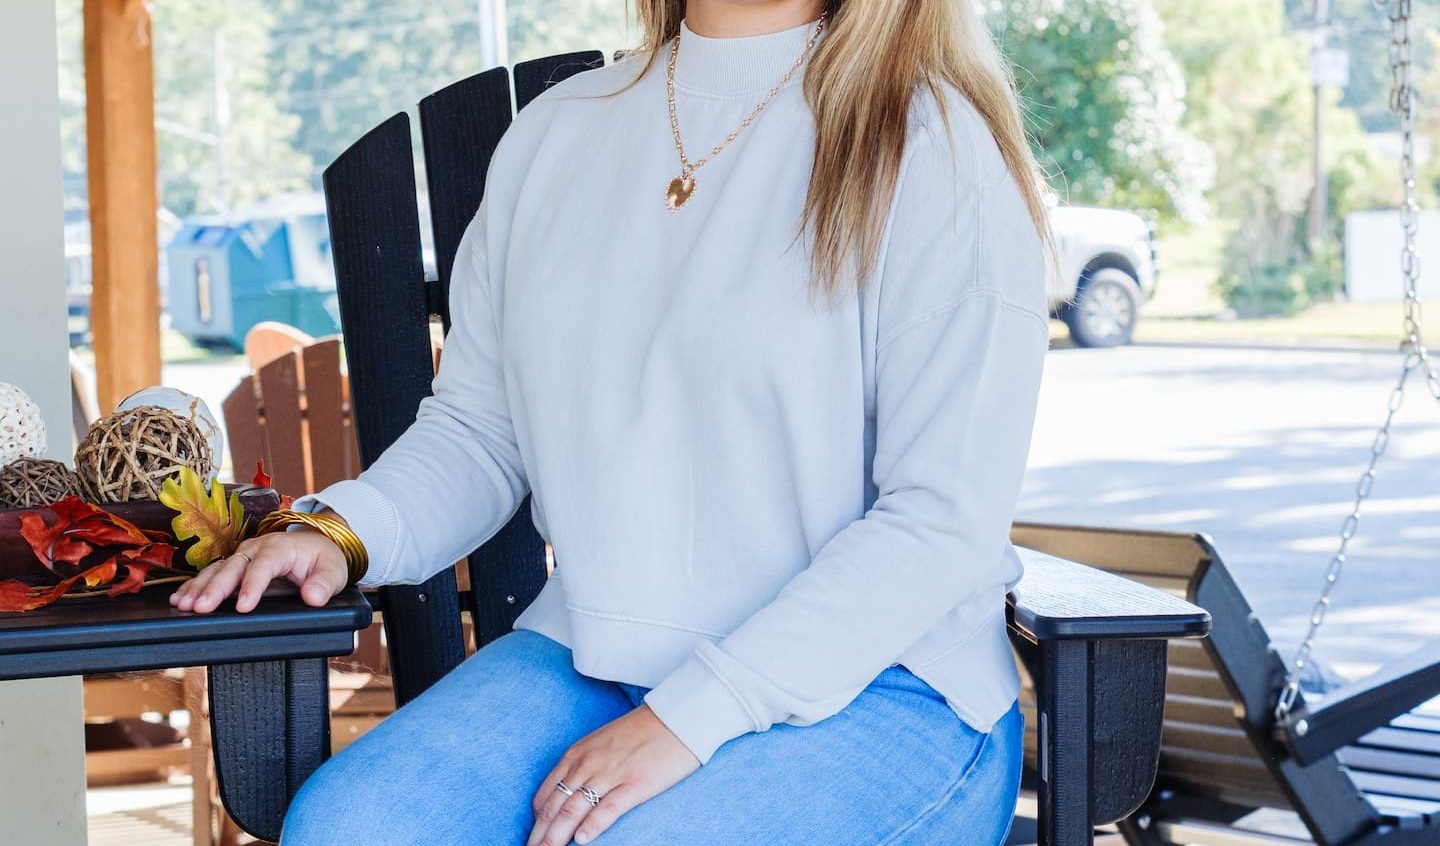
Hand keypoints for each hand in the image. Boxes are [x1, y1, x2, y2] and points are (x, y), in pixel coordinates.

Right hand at [169, 525, 349, 613]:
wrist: (315, 545)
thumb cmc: (323, 558)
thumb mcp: (333, 570)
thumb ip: (324, 583)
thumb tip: (313, 597)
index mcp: (281, 547)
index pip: (264, 565)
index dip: (252, 585)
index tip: (244, 606)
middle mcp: (257, 548)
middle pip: (234, 566)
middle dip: (216, 587)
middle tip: (201, 608)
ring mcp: (243, 556)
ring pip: (218, 569)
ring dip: (200, 587)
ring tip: (184, 604)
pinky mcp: (235, 566)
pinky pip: (212, 574)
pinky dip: (195, 586)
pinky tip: (180, 598)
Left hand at [527, 704, 699, 845]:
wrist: (675, 717)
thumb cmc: (640, 731)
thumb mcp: (601, 744)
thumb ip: (583, 766)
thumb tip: (570, 793)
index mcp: (577, 755)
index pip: (546, 795)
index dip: (536, 822)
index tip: (533, 839)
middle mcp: (587, 764)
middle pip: (554, 807)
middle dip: (540, 835)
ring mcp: (610, 774)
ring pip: (573, 810)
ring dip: (556, 837)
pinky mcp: (635, 783)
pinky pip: (608, 808)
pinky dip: (592, 825)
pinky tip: (581, 840)